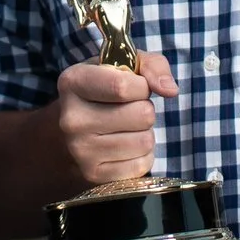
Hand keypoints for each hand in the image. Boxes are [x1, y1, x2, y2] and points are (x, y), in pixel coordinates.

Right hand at [54, 54, 177, 186]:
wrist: (69, 130)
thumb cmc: (104, 90)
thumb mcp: (123, 65)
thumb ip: (152, 66)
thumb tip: (170, 90)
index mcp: (73, 82)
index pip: (123, 87)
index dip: (142, 86)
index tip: (137, 86)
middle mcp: (72, 118)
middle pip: (141, 115)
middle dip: (145, 109)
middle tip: (129, 108)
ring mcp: (81, 150)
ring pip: (145, 140)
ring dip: (145, 132)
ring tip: (127, 127)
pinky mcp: (94, 174)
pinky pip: (142, 164)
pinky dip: (142, 154)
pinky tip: (125, 145)